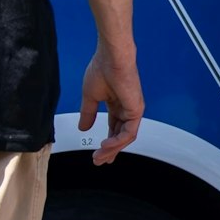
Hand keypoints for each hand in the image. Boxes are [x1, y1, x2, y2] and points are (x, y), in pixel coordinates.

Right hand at [80, 45, 143, 164]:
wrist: (111, 58)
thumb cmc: (102, 69)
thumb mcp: (90, 97)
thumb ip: (88, 114)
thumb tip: (83, 128)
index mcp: (117, 104)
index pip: (114, 128)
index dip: (107, 142)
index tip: (99, 153)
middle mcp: (127, 108)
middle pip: (120, 135)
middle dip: (109, 150)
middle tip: (99, 160)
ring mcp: (133, 110)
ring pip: (125, 137)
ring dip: (112, 149)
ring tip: (99, 156)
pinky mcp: (136, 110)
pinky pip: (129, 132)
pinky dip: (117, 141)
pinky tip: (106, 145)